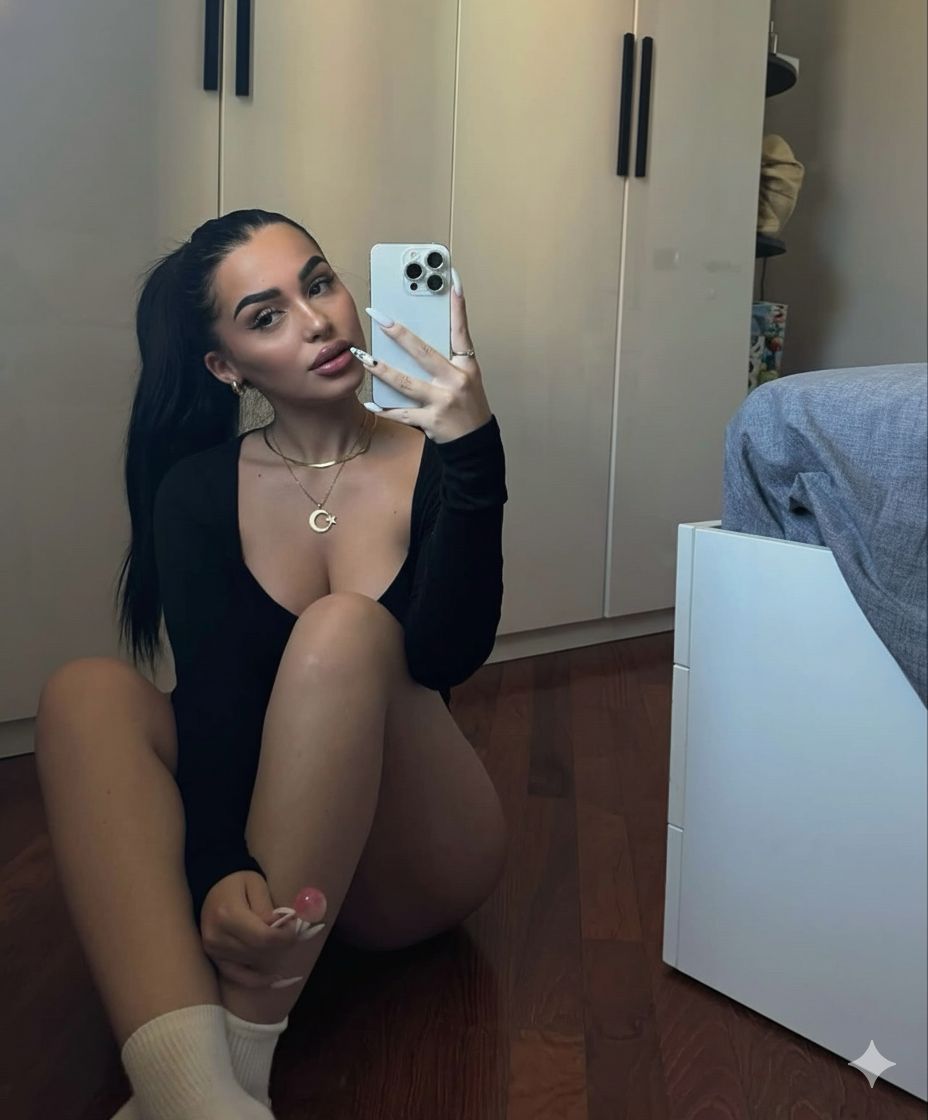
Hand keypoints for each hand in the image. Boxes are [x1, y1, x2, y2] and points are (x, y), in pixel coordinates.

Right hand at [199, 871, 326, 989]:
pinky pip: (236, 975)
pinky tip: (273, 979)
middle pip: (258, 951)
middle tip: (291, 932)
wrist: (212, 884)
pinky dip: (256, 979)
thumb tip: (281, 930)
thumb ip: (267, 910)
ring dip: (271, 955)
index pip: (263, 938)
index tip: (295, 928)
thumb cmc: (237, 880)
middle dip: (281, 944)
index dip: (285, 937)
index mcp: (229, 916)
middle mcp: (218, 937)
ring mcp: (213, 950)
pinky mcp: (213, 957)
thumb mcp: (257, 885)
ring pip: (251, 962)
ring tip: (280, 941)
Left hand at [362, 268, 492, 443]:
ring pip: (406, 382)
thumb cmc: (467, 406)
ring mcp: (442, 402)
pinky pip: (402, 413)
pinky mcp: (430, 421)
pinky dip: (385, 409)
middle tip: (379, 316)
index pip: (461, 331)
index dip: (458, 306)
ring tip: (364, 358)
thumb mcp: (466, 379)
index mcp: (466, 366)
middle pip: (423, 353)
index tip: (452, 280)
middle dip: (399, 334)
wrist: (475, 444)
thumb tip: (413, 341)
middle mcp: (456, 381)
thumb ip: (445, 360)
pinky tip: (370, 403)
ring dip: (381, 370)